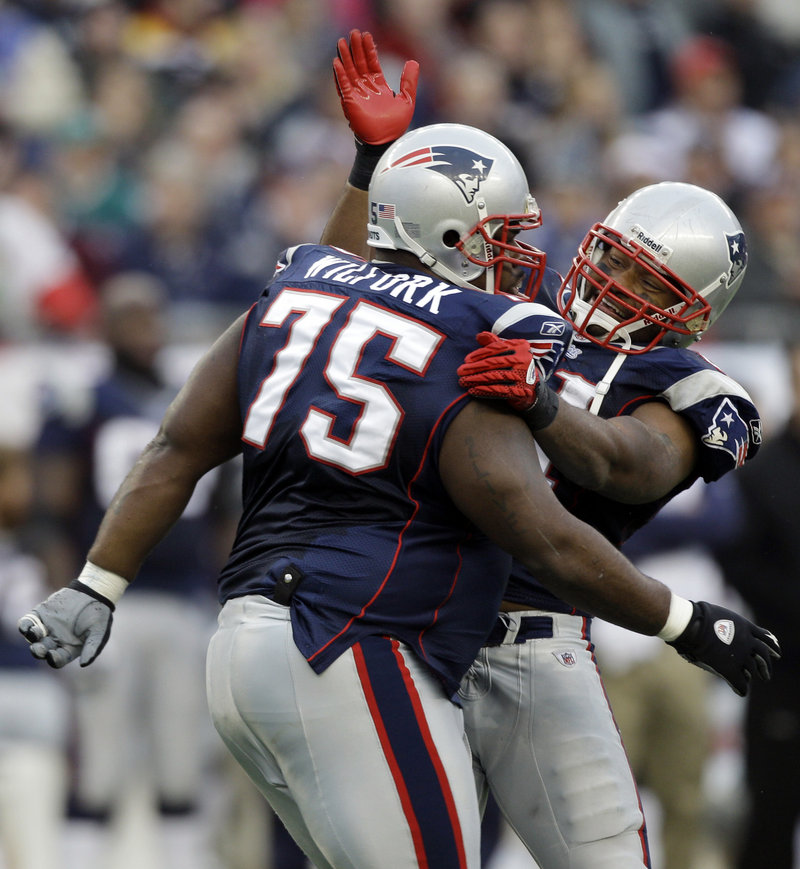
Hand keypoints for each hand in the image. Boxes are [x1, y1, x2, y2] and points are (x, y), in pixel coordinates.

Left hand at [18, 584, 113, 668]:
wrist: (93, 592)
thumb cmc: (99, 614)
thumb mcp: (99, 631)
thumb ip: (92, 647)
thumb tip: (84, 664)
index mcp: (69, 648)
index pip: (57, 659)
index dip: (53, 659)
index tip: (52, 655)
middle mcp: (55, 641)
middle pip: (42, 651)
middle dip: (38, 651)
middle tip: (38, 649)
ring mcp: (47, 628)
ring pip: (33, 638)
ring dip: (31, 638)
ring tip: (34, 633)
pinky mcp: (40, 615)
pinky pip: (28, 622)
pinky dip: (24, 625)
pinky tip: (26, 626)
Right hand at [333, 29, 418, 144]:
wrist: (386, 142)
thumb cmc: (396, 126)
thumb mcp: (407, 100)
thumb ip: (409, 81)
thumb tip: (413, 61)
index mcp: (378, 86)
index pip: (372, 63)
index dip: (369, 49)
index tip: (367, 35)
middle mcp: (366, 88)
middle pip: (359, 64)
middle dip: (356, 48)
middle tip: (353, 32)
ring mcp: (357, 95)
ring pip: (349, 72)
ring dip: (345, 57)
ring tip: (341, 41)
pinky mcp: (350, 103)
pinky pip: (343, 86)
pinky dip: (340, 75)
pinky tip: (337, 62)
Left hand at [457, 332, 543, 410]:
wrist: (533, 389)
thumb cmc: (516, 366)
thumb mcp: (508, 352)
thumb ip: (495, 343)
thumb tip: (479, 336)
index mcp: (520, 346)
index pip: (496, 348)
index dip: (479, 354)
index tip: (466, 360)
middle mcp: (524, 359)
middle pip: (494, 362)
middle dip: (474, 367)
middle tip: (460, 371)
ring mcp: (524, 375)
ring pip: (495, 376)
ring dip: (476, 379)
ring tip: (463, 381)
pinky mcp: (521, 391)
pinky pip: (499, 390)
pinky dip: (484, 390)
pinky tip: (473, 390)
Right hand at [668, 600, 780, 695]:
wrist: (691, 624)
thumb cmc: (697, 617)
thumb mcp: (719, 615)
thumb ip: (729, 625)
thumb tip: (723, 630)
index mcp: (745, 626)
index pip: (765, 638)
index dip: (771, 647)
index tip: (776, 653)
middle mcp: (747, 642)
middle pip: (763, 656)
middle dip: (765, 666)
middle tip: (765, 674)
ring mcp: (740, 656)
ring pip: (751, 671)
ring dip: (750, 676)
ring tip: (748, 680)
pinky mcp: (730, 669)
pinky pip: (741, 684)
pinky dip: (741, 689)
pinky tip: (739, 690)